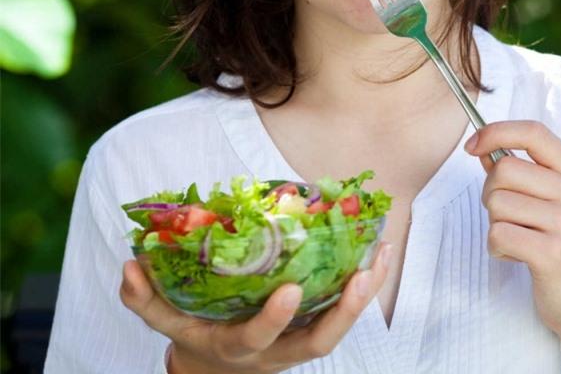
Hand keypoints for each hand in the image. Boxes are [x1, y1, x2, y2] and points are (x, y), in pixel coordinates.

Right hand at [119, 243, 396, 373]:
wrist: (219, 369)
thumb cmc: (195, 334)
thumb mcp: (165, 321)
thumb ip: (144, 298)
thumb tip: (128, 264)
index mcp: (238, 347)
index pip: (257, 339)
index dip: (274, 319)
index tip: (290, 290)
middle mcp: (277, 350)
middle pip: (318, 343)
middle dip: (341, 314)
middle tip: (360, 277)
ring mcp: (300, 340)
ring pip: (340, 327)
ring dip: (364, 294)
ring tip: (381, 254)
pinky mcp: (316, 325)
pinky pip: (346, 309)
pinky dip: (366, 283)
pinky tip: (380, 250)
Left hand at [466, 121, 560, 372]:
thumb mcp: (554, 201)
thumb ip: (522, 172)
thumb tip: (483, 148)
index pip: (534, 133)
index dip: (497, 132)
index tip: (472, 145)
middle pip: (505, 170)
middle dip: (491, 192)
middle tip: (506, 214)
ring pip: (497, 204)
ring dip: (496, 224)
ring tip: (519, 237)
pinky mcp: (550, 254)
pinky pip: (497, 235)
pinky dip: (497, 247)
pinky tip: (517, 255)